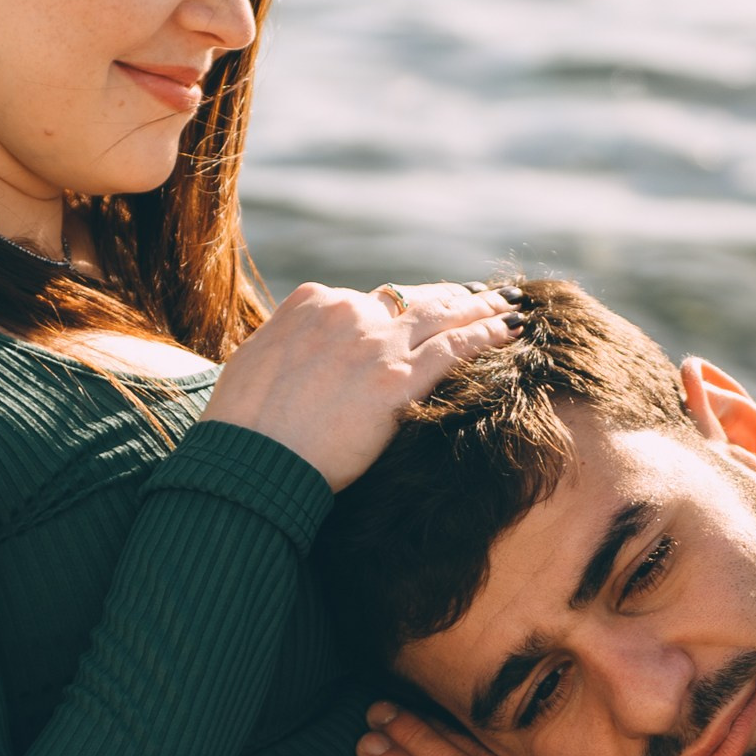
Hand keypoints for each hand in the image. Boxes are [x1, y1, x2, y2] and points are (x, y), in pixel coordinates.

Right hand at [200, 280, 521, 490]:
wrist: (250, 458)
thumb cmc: (242, 426)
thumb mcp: (256, 365)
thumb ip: (289, 349)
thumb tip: (301, 356)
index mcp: (311, 302)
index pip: (369, 299)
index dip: (400, 307)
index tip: (420, 311)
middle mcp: (348, 311)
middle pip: (413, 299)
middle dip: (450, 298)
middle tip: (481, 298)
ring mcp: (376, 343)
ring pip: (443, 315)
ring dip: (482, 309)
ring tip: (509, 306)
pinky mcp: (398, 379)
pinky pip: (456, 347)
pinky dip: (489, 335)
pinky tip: (513, 330)